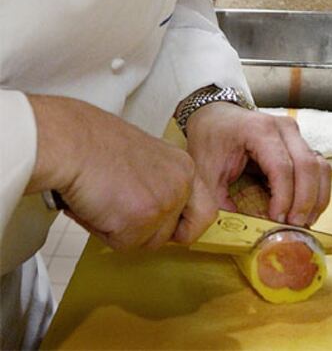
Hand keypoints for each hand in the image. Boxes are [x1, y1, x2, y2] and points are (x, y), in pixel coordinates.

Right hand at [26, 95, 214, 249]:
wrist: (72, 141)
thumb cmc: (95, 143)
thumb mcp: (145, 157)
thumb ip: (160, 184)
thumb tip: (157, 215)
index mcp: (182, 166)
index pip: (205, 210)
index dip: (186, 225)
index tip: (174, 230)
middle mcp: (180, 184)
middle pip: (179, 233)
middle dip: (154, 233)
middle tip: (129, 217)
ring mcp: (163, 204)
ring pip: (148, 241)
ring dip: (124, 230)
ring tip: (105, 200)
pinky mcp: (140, 221)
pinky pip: (124, 244)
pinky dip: (105, 231)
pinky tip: (96, 205)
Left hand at [178, 102, 330, 239]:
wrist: (215, 114)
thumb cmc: (210, 138)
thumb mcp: (206, 170)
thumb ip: (220, 200)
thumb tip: (242, 230)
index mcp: (258, 130)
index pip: (282, 167)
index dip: (284, 198)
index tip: (276, 220)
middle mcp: (283, 128)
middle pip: (308, 166)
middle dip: (304, 201)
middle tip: (294, 226)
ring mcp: (295, 134)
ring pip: (320, 167)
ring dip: (316, 198)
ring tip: (303, 221)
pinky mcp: (300, 143)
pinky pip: (319, 167)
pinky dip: (317, 190)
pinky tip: (306, 210)